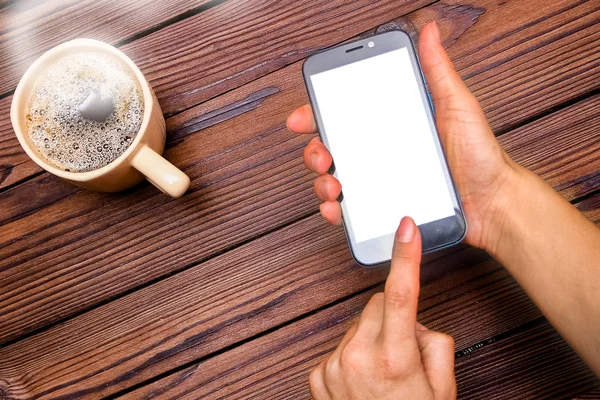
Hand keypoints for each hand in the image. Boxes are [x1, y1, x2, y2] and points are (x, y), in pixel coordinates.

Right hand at [287, 22, 521, 253]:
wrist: (493, 202)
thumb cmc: (479, 154)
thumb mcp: (457, 106)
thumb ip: (438, 71)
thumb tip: (429, 32)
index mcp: (392, 125)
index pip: (346, 115)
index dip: (318, 113)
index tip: (304, 116)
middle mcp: (381, 153)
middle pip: (332, 148)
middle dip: (315, 151)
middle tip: (322, 154)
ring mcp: (380, 182)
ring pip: (334, 180)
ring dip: (321, 182)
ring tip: (334, 185)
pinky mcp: (384, 209)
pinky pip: (350, 211)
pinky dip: (335, 211)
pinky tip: (337, 208)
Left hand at [309, 217, 455, 399]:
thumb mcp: (443, 387)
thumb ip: (432, 341)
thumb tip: (411, 321)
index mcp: (394, 360)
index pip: (400, 295)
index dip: (405, 257)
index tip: (406, 227)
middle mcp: (357, 358)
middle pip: (375, 304)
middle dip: (391, 316)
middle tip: (404, 352)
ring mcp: (332, 367)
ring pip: (357, 325)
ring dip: (371, 337)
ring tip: (382, 375)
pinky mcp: (316, 376)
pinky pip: (339, 345)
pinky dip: (352, 354)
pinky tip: (362, 382)